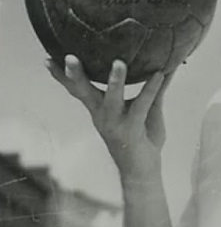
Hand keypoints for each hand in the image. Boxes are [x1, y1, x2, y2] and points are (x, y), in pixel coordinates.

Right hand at [45, 55, 172, 182]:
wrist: (143, 170)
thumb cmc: (141, 135)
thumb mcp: (146, 106)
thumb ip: (155, 86)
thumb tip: (167, 63)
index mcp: (99, 107)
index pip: (77, 88)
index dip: (62, 75)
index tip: (48, 58)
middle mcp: (102, 114)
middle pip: (85, 92)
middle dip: (76, 75)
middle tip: (69, 57)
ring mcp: (115, 123)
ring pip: (112, 99)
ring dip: (115, 81)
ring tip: (118, 63)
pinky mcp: (131, 130)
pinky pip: (141, 106)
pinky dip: (150, 89)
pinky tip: (159, 74)